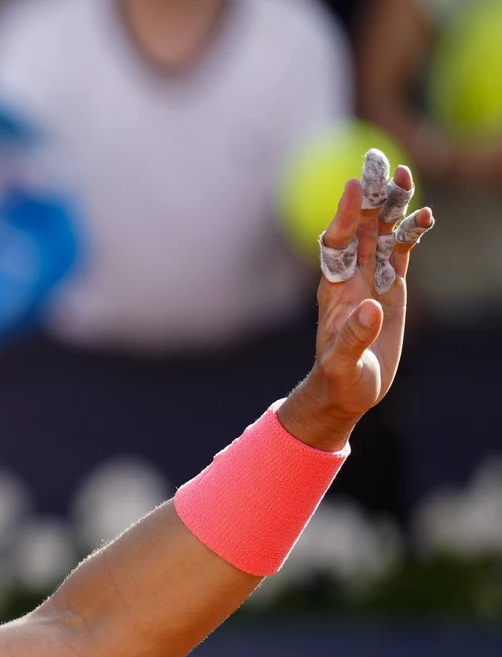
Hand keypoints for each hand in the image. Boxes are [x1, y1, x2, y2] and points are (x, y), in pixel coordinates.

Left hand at [279, 167, 432, 451]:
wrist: (349, 389)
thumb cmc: (339, 378)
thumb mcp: (344, 361)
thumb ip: (356, 336)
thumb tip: (371, 308)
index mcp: (334, 289)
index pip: (336, 243)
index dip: (344, 215)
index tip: (353, 187)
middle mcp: (351, 276)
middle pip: (361, 228)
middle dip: (370, 197)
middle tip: (380, 163)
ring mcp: (372, 278)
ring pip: (384, 233)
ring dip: (393, 206)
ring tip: (405, 175)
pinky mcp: (392, 285)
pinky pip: (402, 252)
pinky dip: (413, 233)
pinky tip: (426, 215)